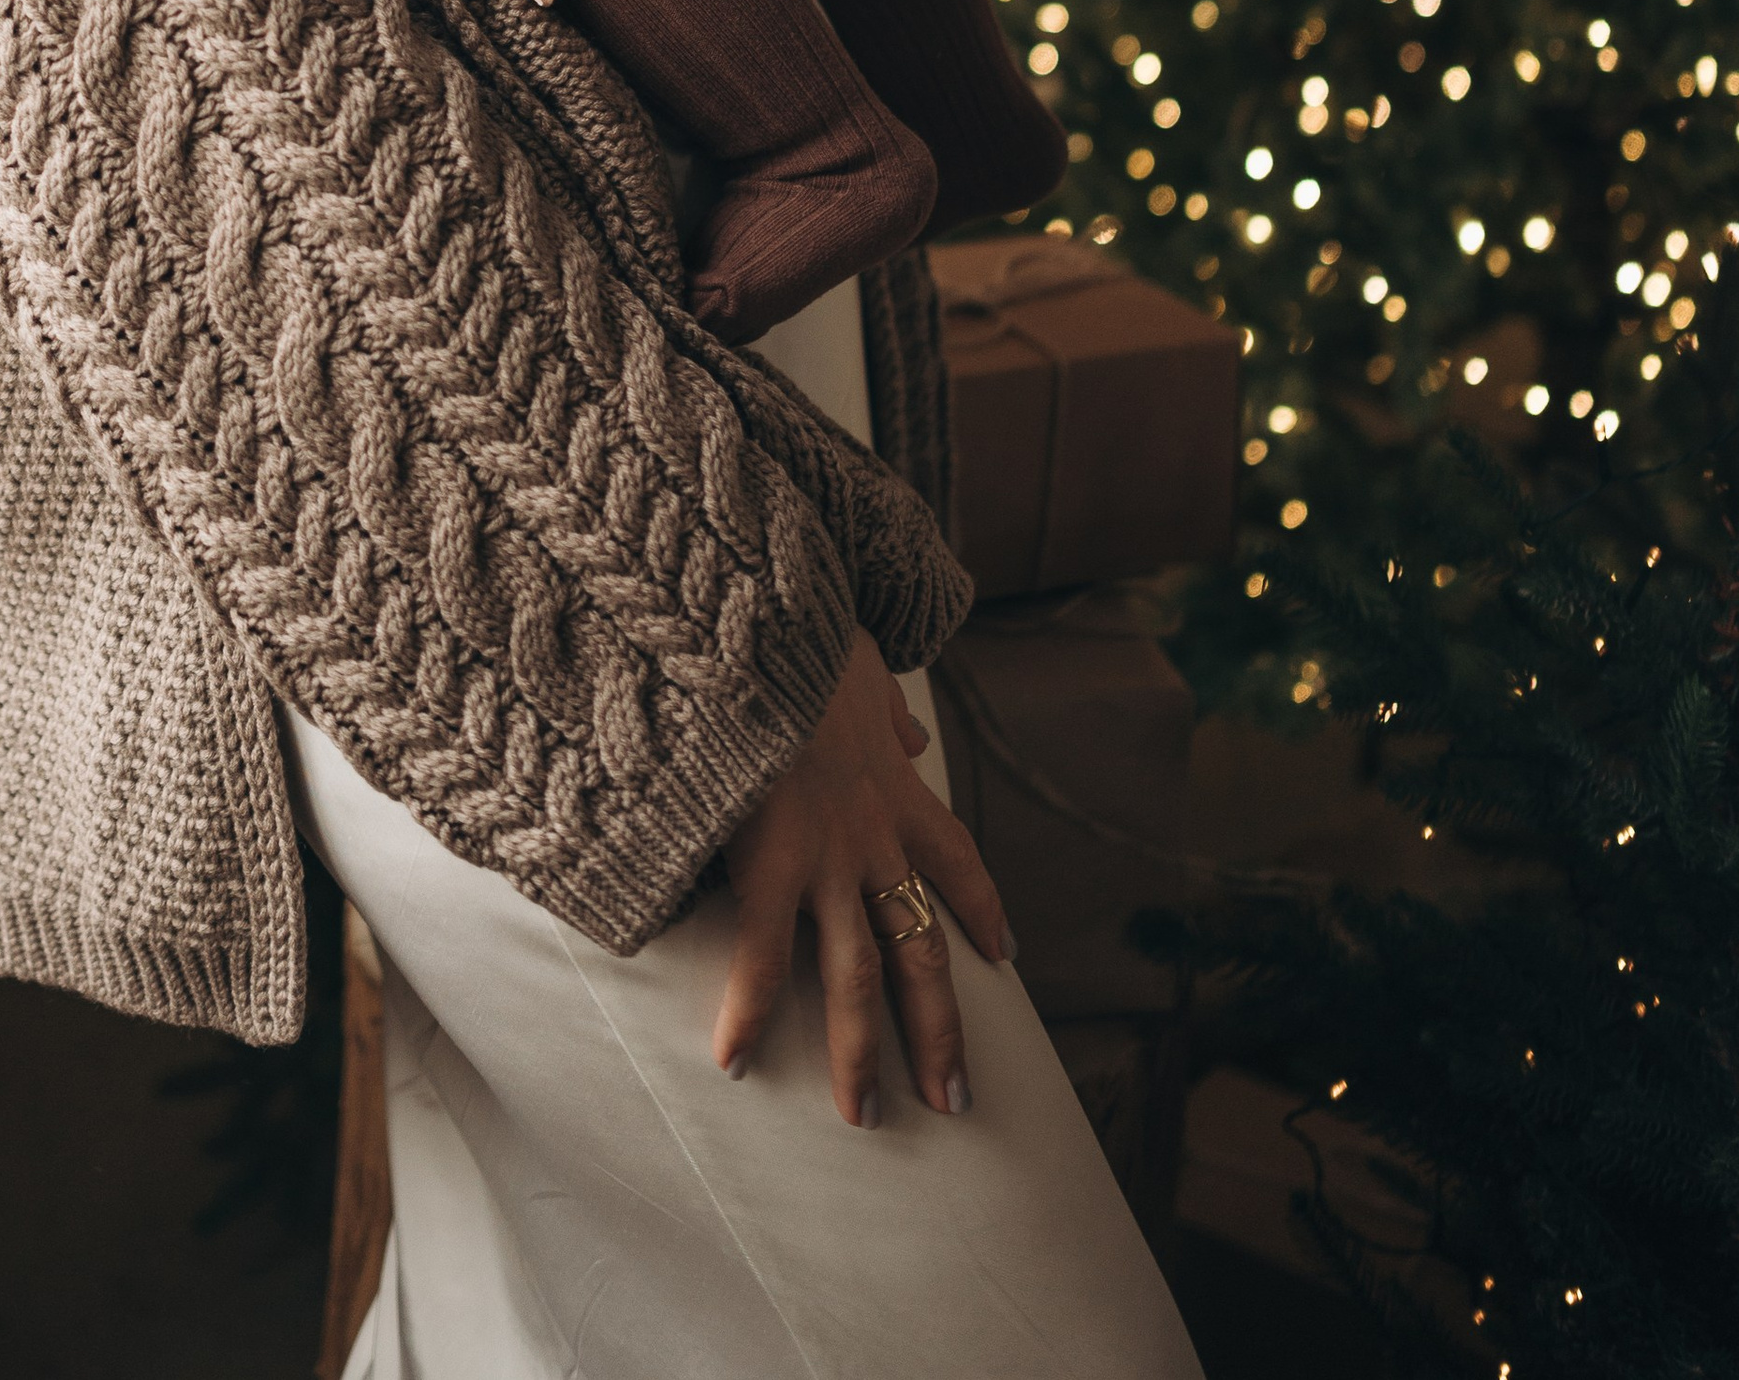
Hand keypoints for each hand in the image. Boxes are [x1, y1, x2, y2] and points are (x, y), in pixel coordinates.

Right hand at [716, 630, 1009, 1125]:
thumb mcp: (862, 663)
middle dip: (940, 1029)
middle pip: (921, 949)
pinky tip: (735, 1061)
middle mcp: (875, 836)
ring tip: (866, 1116)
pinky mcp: (769, 862)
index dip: (980, 910)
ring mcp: (827, 858)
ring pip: (857, 976)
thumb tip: (909, 731)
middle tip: (953, 1099)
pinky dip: (748, 1013)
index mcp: (897, 787)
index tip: (1003, 953)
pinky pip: (764, 960)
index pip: (957, 861)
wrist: (764, 623)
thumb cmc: (802, 633)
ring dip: (863, 1052)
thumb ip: (885, 708)